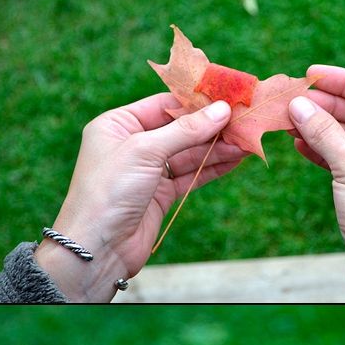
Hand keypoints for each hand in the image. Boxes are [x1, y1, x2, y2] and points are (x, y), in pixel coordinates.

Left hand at [33, 94, 231, 301]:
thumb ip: (185, 130)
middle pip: (179, 128)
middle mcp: (131, 144)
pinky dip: (212, 168)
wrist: (97, 248)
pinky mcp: (159, 194)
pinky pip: (190, 175)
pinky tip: (235, 159)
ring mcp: (146, 170)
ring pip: (188, 153)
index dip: (195, 100)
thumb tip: (221, 110)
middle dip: (211, 126)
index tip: (226, 96)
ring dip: (217, 147)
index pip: (162, 104)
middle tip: (244, 120)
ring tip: (247, 141)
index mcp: (117, 124)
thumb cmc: (109, 191)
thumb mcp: (145, 151)